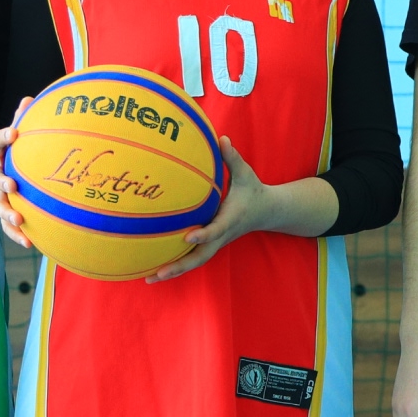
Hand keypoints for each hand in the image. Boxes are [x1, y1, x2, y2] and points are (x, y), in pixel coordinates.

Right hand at [0, 97, 33, 248]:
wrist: (9, 171)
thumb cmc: (17, 150)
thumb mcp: (19, 134)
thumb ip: (23, 119)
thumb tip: (30, 98)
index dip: (3, 137)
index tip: (15, 133)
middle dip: (1, 182)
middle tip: (12, 185)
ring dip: (7, 212)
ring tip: (19, 219)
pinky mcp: (4, 211)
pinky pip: (7, 225)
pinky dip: (16, 234)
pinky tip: (30, 242)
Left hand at [147, 137, 267, 282]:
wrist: (267, 211)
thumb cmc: (253, 190)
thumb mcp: (245, 173)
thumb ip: (232, 158)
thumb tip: (222, 138)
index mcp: (231, 218)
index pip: (217, 229)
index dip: (204, 234)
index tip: (188, 236)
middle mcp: (222, 235)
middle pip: (201, 256)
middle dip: (180, 266)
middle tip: (158, 273)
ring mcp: (217, 243)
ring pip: (195, 261)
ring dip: (174, 271)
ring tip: (149, 278)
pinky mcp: (212, 244)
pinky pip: (193, 258)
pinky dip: (177, 266)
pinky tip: (156, 270)